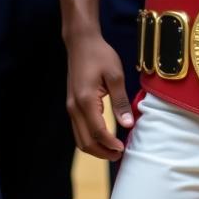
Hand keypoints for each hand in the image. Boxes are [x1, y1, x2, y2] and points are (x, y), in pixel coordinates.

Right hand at [64, 30, 134, 160]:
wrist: (81, 42)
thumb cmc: (100, 55)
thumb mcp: (115, 75)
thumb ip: (121, 101)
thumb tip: (128, 124)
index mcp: (85, 101)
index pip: (98, 132)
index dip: (110, 144)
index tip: (123, 149)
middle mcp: (74, 108)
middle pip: (85, 142)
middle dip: (102, 153)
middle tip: (120, 155)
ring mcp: (70, 108)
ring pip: (80, 139)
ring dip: (96, 149)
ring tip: (114, 150)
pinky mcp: (72, 105)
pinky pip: (79, 130)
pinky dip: (90, 139)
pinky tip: (104, 138)